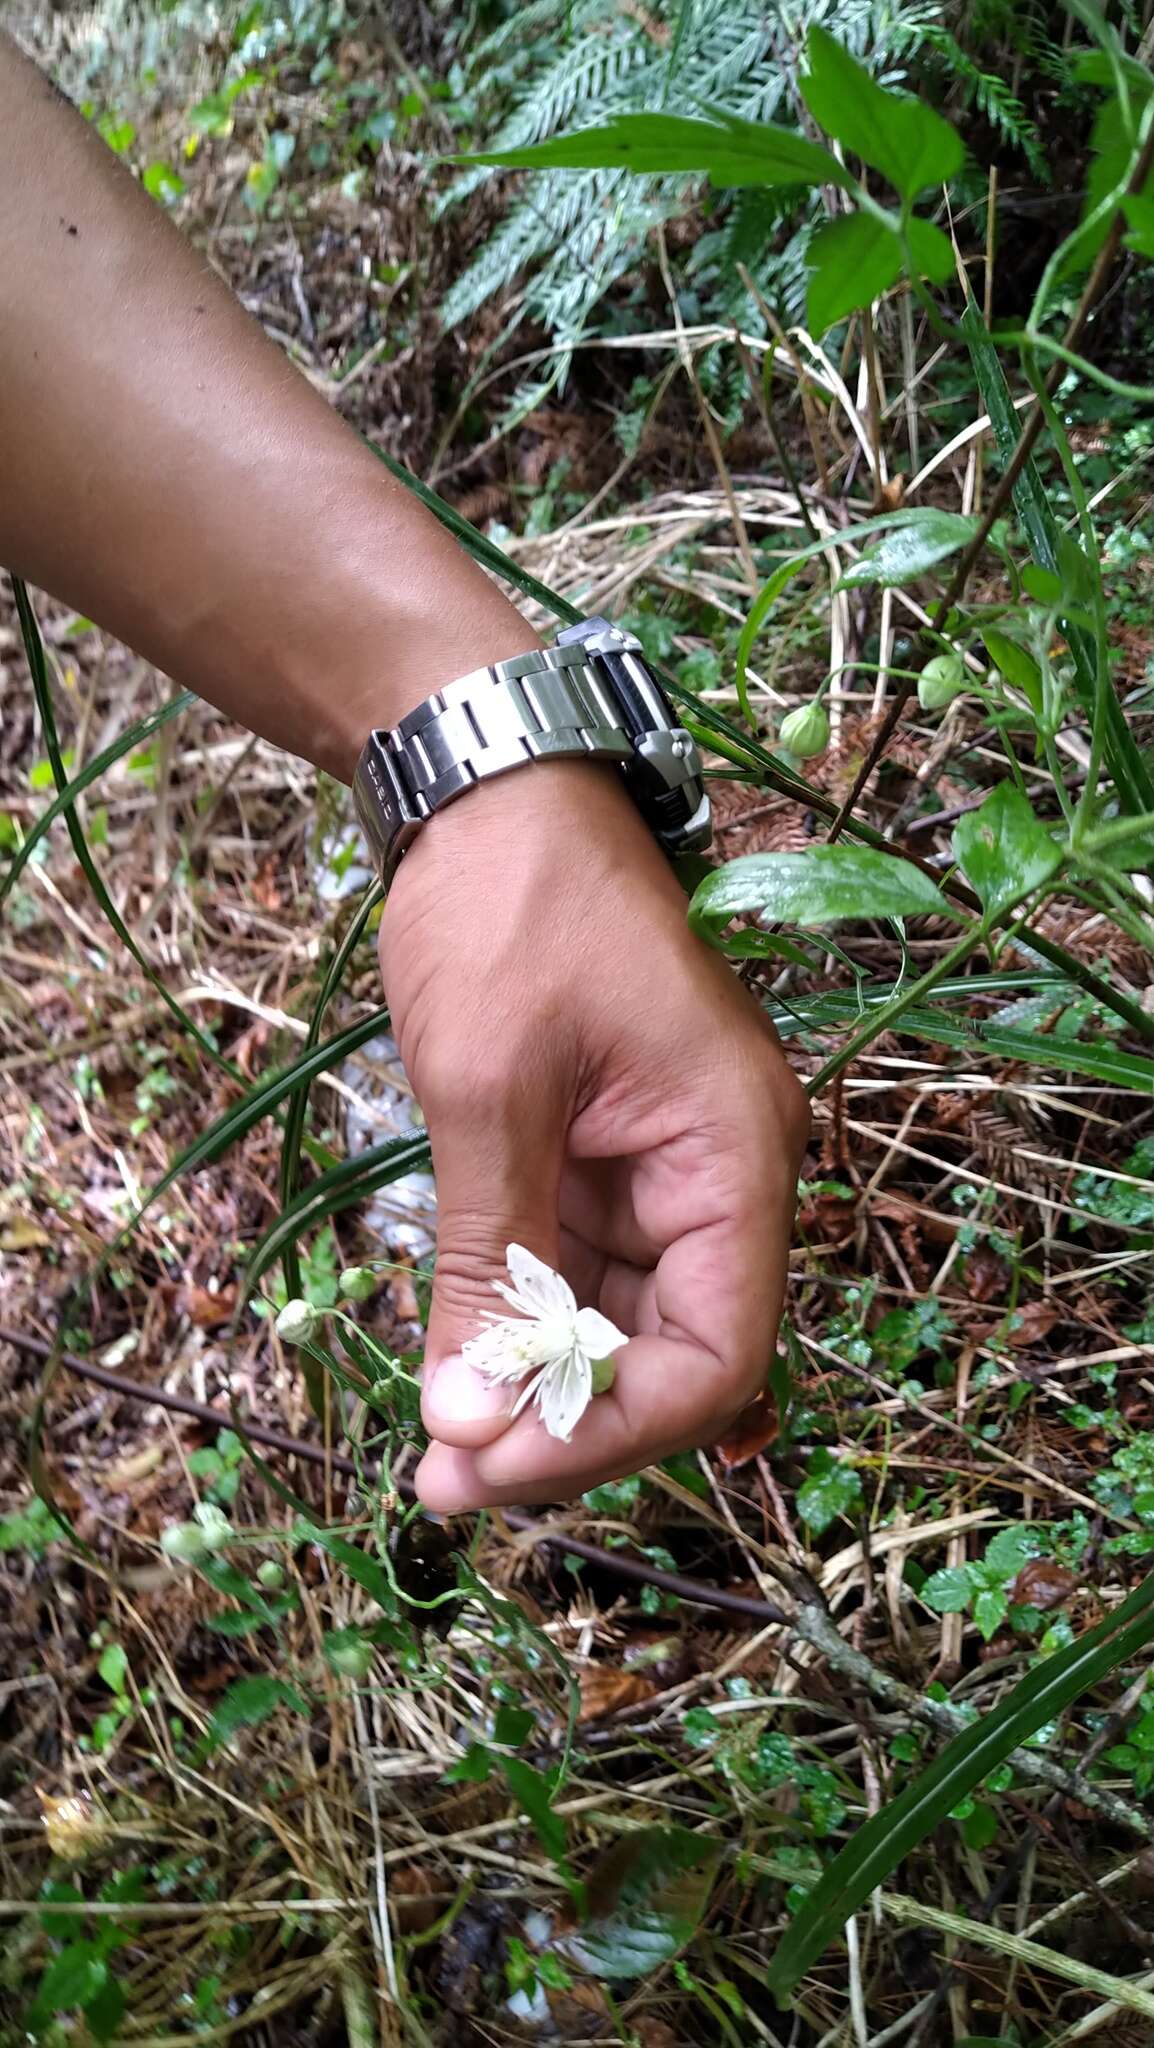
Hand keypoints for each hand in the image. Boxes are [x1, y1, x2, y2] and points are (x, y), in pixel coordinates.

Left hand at [377, 759, 809, 1510]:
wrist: (487, 792)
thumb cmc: (508, 911)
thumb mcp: (490, 1092)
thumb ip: (492, 1262)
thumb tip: (469, 1422)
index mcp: (735, 1149)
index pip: (721, 1351)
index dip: (618, 1430)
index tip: (498, 1467)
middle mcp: (719, 1172)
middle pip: (676, 1354)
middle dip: (567, 1425)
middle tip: (446, 1482)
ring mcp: (661, 1169)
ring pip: (622, 1324)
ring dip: (537, 1387)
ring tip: (438, 1446)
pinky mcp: (602, 1160)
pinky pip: (580, 1273)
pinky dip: (523, 1323)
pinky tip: (458, 1366)